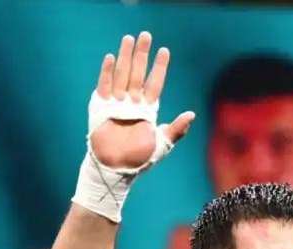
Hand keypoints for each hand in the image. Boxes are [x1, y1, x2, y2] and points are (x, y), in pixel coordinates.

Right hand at [90, 32, 194, 169]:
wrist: (117, 169)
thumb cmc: (140, 159)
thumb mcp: (163, 144)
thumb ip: (177, 129)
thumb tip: (192, 114)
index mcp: (148, 109)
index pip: (155, 83)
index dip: (159, 67)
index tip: (164, 51)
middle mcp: (133, 103)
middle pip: (138, 73)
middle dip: (142, 54)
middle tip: (146, 35)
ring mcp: (117, 103)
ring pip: (122, 75)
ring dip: (126, 57)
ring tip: (129, 39)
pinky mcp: (101, 107)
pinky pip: (105, 86)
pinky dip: (107, 72)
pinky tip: (111, 57)